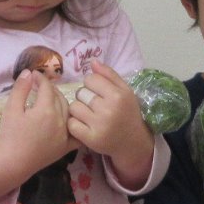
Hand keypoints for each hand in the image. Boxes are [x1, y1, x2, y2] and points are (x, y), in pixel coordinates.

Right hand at [0, 70, 77, 202]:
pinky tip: (70, 120)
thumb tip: (29, 72)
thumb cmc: (10, 135)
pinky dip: (75, 124)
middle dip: (50, 89)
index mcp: (46, 109)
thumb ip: (20, 89)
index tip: (34, 75)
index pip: (47, 87)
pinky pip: (76, 133)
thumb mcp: (11, 109)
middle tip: (41, 86)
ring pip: (68, 111)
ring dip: (61, 102)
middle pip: (59, 97)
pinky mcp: (65, 147)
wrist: (13, 163)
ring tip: (51, 100)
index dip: (41, 78)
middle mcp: (60, 120)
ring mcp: (65, 134)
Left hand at [67, 61, 154, 184]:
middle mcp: (108, 110)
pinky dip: (75, 124)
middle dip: (85, 97)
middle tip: (94, 105)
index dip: (92, 84)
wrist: (132, 141)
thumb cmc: (127, 112)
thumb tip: (92, 61)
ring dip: (78, 109)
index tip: (98, 92)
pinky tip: (84, 125)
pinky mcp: (90, 139)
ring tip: (88, 115)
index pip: (90, 79)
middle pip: (80, 92)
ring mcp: (98, 125)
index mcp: (118, 95)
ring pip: (74, 107)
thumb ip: (109, 74)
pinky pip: (71, 124)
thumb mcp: (125, 91)